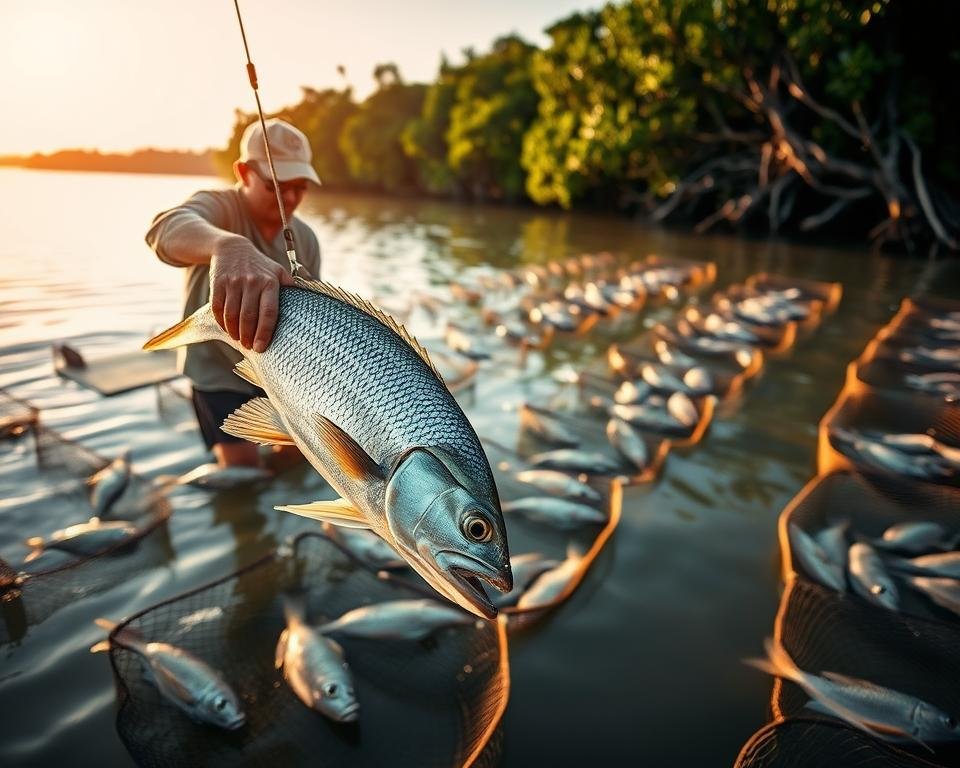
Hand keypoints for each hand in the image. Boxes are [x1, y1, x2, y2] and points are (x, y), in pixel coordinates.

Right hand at [209, 237, 295, 352]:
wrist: (232, 248)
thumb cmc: (260, 266)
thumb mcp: (278, 272)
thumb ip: (291, 287)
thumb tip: (311, 304)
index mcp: (270, 282)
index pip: (269, 312)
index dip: (264, 332)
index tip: (261, 347)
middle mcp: (252, 282)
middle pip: (248, 317)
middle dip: (248, 337)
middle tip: (249, 347)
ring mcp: (233, 282)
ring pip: (231, 315)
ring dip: (234, 332)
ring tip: (239, 340)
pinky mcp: (218, 283)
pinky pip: (217, 308)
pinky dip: (222, 323)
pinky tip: (227, 329)